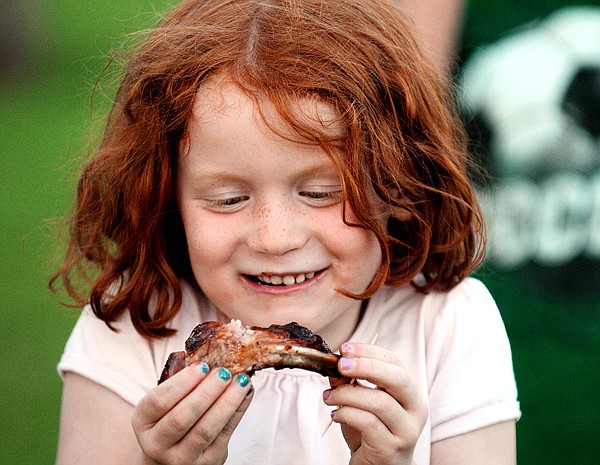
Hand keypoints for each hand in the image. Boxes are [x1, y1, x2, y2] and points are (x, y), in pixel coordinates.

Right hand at [131, 364, 252, 464]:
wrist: (168, 459)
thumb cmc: (168, 420)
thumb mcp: (164, 404)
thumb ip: (181, 385)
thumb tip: (211, 360)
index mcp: (143, 422)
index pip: (158, 402)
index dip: (181, 383)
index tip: (202, 366)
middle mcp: (157, 444)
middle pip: (182, 418)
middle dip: (206, 392)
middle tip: (224, 372)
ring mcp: (181, 458)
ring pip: (205, 430)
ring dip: (227, 402)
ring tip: (241, 381)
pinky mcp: (207, 463)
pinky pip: (224, 435)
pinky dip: (238, 412)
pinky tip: (245, 394)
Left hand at [324, 343, 427, 464]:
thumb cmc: (371, 432)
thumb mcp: (359, 403)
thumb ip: (349, 384)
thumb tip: (334, 369)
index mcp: (410, 390)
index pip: (393, 362)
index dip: (369, 351)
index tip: (344, 349)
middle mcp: (416, 408)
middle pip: (397, 378)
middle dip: (365, 367)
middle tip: (339, 365)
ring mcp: (407, 430)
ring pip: (379, 402)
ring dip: (347, 395)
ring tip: (329, 397)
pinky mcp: (393, 447)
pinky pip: (368, 423)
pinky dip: (347, 414)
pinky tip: (336, 415)